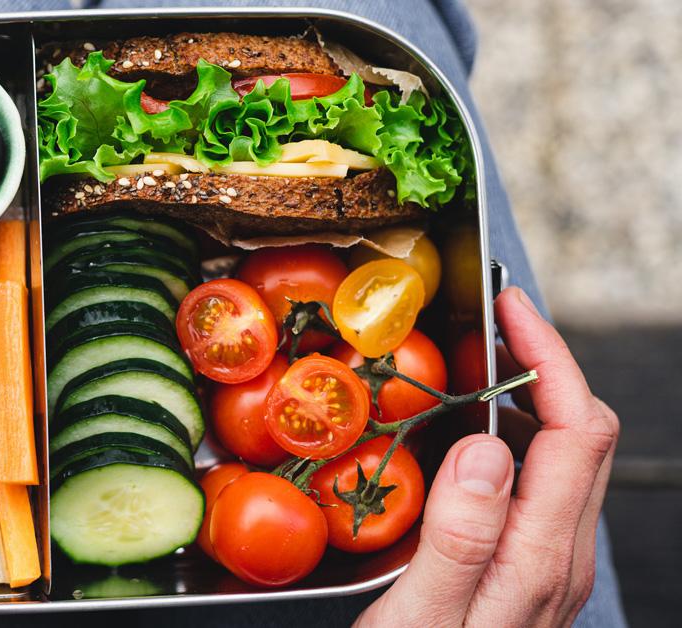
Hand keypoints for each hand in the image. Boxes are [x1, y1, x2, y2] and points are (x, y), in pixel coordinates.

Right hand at [356, 287, 618, 625]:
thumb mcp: (420, 619)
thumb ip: (460, 539)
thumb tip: (488, 446)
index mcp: (539, 558)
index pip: (577, 429)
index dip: (549, 357)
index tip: (507, 310)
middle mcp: (557, 558)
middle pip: (586, 434)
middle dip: (546, 364)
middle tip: (488, 327)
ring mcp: (545, 567)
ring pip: (567, 459)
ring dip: (532, 400)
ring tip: (474, 369)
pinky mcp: (524, 573)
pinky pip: (539, 487)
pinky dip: (516, 440)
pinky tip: (468, 440)